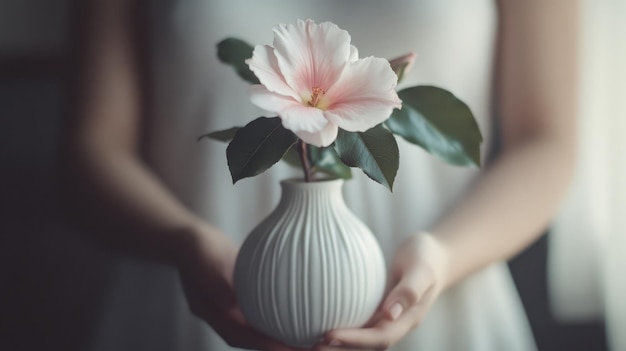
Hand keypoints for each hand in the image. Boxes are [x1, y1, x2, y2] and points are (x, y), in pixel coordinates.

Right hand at [175, 222, 304, 350]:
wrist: (193, 239)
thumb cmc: (197, 247)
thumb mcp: (203, 259)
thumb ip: (215, 282)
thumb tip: (231, 305)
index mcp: (210, 312)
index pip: (239, 335)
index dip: (263, 344)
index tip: (287, 348)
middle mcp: (223, 317)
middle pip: (252, 340)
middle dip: (278, 348)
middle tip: (309, 349)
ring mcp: (232, 310)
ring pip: (258, 331)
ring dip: (282, 337)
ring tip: (310, 340)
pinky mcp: (242, 300)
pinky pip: (262, 315)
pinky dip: (280, 320)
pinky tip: (302, 317)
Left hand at [314, 232, 449, 349]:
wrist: (435, 257)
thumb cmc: (426, 258)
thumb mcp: (422, 269)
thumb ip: (409, 290)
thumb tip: (390, 312)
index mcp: (407, 319)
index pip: (379, 337)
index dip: (354, 340)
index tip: (328, 335)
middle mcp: (394, 324)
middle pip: (366, 347)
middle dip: (339, 350)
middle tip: (310, 345)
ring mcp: (384, 320)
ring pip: (359, 340)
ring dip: (336, 345)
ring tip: (306, 343)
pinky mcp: (375, 312)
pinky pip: (356, 325)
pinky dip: (338, 330)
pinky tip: (314, 324)